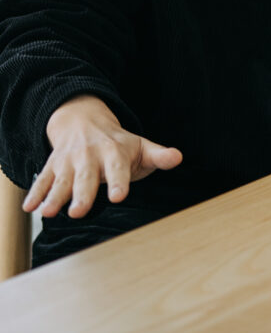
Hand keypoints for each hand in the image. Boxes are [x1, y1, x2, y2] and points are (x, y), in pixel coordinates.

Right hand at [22, 94, 182, 219]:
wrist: (84, 120)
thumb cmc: (118, 143)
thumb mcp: (141, 146)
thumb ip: (158, 155)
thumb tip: (178, 157)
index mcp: (114, 153)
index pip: (118, 169)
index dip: (119, 182)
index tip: (118, 197)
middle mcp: (90, 156)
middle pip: (86, 178)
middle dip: (82, 195)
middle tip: (78, 212)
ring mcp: (69, 162)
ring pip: (61, 181)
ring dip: (54, 196)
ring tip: (49, 212)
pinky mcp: (52, 167)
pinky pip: (42, 180)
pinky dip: (35, 193)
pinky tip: (30, 208)